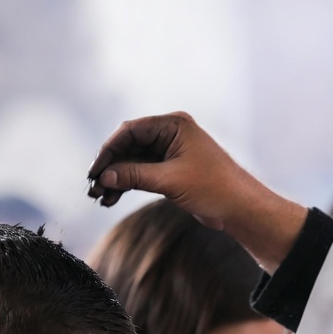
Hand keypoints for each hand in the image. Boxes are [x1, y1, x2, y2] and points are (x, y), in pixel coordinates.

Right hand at [86, 112, 255, 230]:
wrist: (239, 208)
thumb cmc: (214, 188)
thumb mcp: (170, 180)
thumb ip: (135, 175)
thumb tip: (105, 176)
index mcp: (174, 125)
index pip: (131, 130)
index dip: (109, 150)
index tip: (95, 170)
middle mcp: (170, 134)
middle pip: (128, 146)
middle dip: (110, 167)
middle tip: (93, 187)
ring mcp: (169, 152)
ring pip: (132, 162)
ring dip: (116, 178)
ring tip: (100, 197)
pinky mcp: (169, 170)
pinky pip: (141, 173)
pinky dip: (127, 184)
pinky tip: (112, 199)